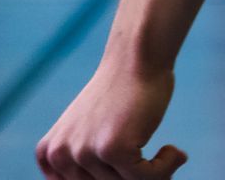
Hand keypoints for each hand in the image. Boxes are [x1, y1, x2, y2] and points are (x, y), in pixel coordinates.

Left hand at [37, 57, 186, 178]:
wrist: (137, 57)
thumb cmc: (123, 92)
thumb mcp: (89, 131)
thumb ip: (85, 160)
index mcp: (50, 154)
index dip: (113, 178)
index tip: (133, 169)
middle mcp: (61, 156)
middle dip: (137, 179)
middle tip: (160, 166)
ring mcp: (85, 152)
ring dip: (157, 175)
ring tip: (170, 154)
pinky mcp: (113, 148)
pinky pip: (145, 178)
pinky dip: (166, 168)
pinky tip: (175, 152)